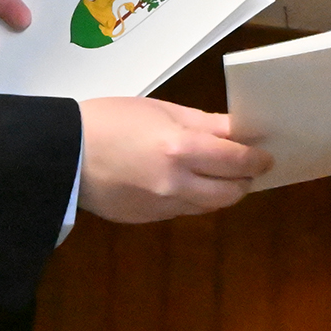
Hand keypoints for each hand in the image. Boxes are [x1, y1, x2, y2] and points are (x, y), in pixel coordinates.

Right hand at [77, 99, 271, 222]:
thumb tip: (238, 131)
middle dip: (245, 180)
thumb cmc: (111, 120)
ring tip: (224, 176)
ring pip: (209, 207)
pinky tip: (189, 183)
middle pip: (229, 192)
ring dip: (223, 193)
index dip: (256, 159)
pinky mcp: (148, 219)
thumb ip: (204, 124)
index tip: (266, 156)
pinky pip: (184, 211)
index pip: (235, 161)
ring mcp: (161, 206)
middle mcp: (176, 183)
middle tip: (249, 167)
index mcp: (180, 149)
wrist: (64, 154)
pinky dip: (195, 198)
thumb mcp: (161, 110)